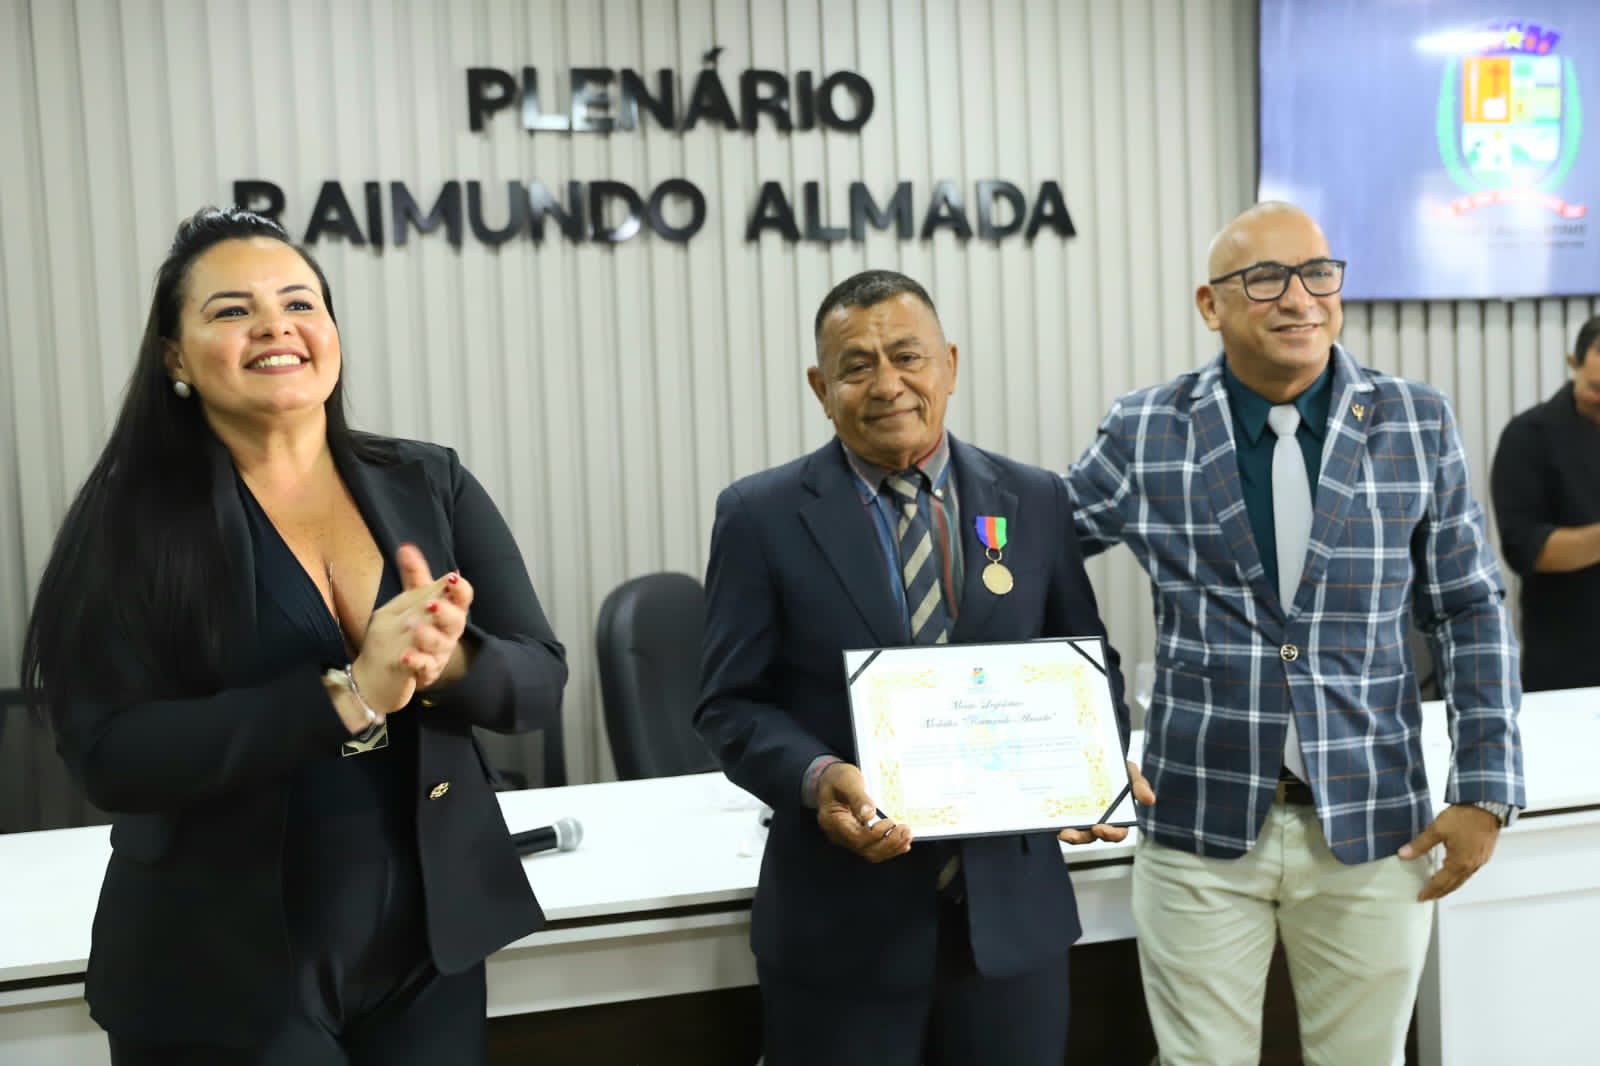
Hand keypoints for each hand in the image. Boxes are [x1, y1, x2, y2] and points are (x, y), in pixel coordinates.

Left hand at [392, 543, 475, 690]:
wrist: (390, 664)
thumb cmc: (410, 625)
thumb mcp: (411, 599)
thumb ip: (414, 576)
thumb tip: (406, 546)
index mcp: (449, 610)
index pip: (462, 598)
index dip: (459, 589)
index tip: (450, 578)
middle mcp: (448, 631)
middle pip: (456, 621)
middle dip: (446, 612)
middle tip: (431, 604)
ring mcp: (439, 652)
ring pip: (440, 644)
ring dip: (428, 635)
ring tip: (412, 627)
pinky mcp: (426, 670)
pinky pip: (425, 667)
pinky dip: (416, 661)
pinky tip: (404, 656)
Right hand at [816, 762, 911, 862]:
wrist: (832, 780)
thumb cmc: (837, 778)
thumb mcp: (847, 781)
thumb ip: (857, 798)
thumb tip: (869, 814)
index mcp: (833, 821)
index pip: (856, 837)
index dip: (875, 833)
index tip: (890, 821)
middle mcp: (839, 835)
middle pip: (866, 849)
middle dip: (889, 843)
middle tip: (905, 830)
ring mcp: (849, 838)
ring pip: (872, 853)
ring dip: (892, 847)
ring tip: (906, 835)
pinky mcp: (859, 838)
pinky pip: (874, 849)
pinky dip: (890, 847)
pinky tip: (902, 841)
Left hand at [1057, 760, 1154, 846]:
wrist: (1094, 754)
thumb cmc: (1117, 769)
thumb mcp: (1131, 772)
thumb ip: (1140, 785)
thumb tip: (1150, 799)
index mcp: (1116, 816)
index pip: (1116, 833)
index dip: (1110, 835)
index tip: (1100, 829)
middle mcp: (1097, 820)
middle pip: (1091, 836)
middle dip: (1083, 838)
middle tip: (1074, 833)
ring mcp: (1080, 816)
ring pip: (1075, 833)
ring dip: (1070, 835)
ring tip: (1064, 832)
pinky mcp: (1064, 811)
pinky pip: (1059, 822)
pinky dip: (1055, 824)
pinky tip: (1051, 821)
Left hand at [1399, 803, 1500, 900]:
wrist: (1487, 806)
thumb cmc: (1464, 817)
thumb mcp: (1437, 829)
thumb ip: (1420, 844)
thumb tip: (1403, 855)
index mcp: (1459, 863)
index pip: (1441, 883)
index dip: (1430, 891)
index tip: (1420, 897)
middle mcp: (1471, 866)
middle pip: (1454, 885)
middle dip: (1440, 892)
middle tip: (1429, 897)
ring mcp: (1479, 861)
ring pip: (1463, 880)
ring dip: (1450, 886)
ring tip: (1439, 888)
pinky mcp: (1484, 855)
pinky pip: (1469, 872)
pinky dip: (1459, 877)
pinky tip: (1453, 872)